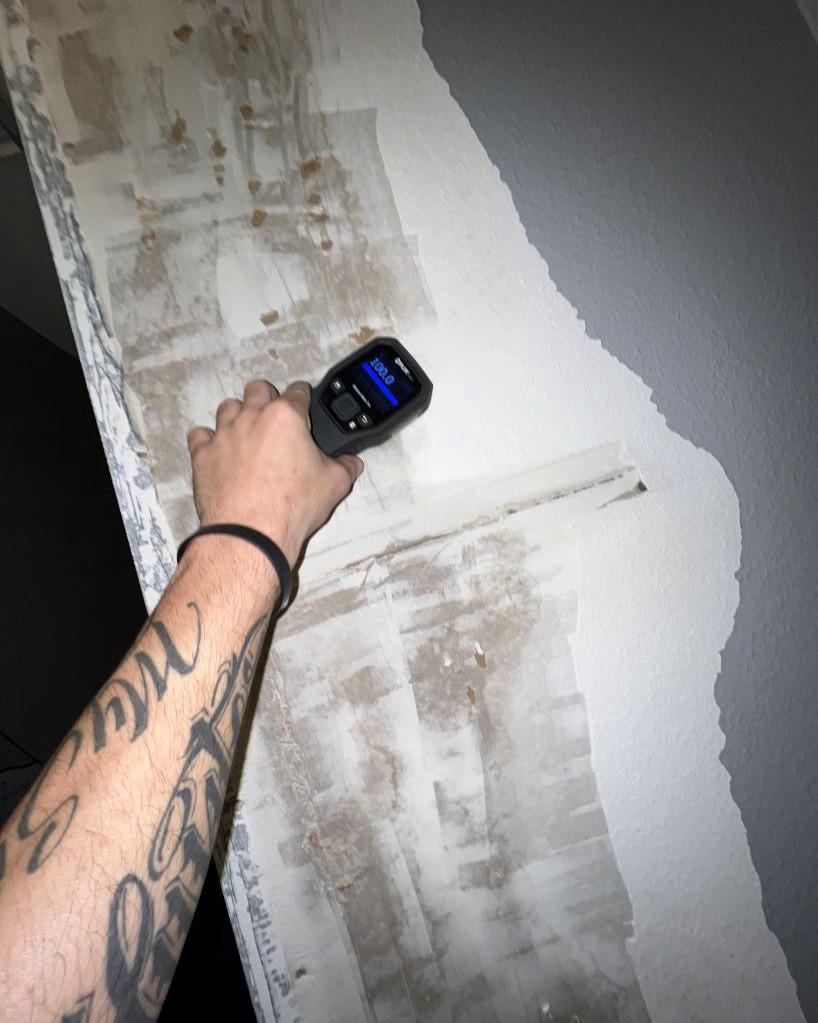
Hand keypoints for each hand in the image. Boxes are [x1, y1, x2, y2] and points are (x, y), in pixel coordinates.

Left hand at [187, 379, 363, 566]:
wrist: (250, 533)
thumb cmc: (289, 507)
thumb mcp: (335, 484)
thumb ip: (346, 465)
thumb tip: (352, 462)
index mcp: (286, 417)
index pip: (298, 391)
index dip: (304, 396)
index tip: (304, 401)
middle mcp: (252, 417)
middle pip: (258, 389)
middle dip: (268, 397)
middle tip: (275, 417)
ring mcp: (224, 434)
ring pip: (227, 406)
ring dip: (238, 414)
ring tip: (247, 432)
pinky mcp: (203, 454)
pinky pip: (200, 434)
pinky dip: (208, 439)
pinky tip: (218, 450)